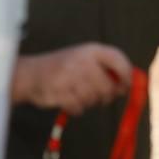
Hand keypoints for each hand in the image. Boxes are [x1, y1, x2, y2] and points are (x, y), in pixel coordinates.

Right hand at [13, 44, 132, 114]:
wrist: (30, 74)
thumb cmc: (63, 68)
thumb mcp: (84, 59)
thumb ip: (106, 68)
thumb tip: (129, 86)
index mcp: (91, 50)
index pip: (118, 59)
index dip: (127, 75)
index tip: (126, 86)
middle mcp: (82, 60)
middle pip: (108, 87)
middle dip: (106, 97)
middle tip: (99, 97)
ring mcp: (70, 76)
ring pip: (94, 99)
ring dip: (89, 102)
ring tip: (78, 94)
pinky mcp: (59, 92)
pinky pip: (79, 108)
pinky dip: (76, 109)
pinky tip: (69, 101)